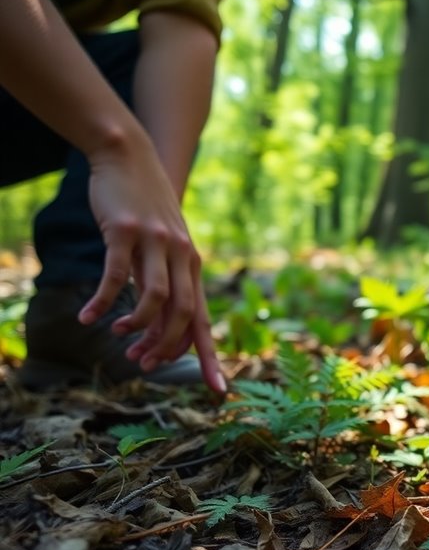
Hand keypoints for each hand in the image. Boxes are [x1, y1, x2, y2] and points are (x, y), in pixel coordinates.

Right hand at [78, 129, 226, 393]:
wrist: (130, 159)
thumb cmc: (146, 210)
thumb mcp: (163, 247)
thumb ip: (163, 282)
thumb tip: (155, 325)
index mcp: (192, 266)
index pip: (204, 320)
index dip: (212, 357)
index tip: (219, 390)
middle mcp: (181, 256)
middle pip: (184, 314)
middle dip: (166, 347)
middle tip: (141, 364)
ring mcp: (156, 243)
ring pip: (157, 297)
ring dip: (138, 326)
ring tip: (118, 338)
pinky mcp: (126, 231)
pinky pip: (116, 275)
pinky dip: (104, 301)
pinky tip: (89, 318)